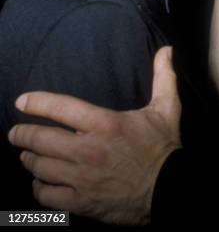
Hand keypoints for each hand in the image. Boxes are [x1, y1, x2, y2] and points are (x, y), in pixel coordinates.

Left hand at [8, 46, 180, 225]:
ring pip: (39, 167)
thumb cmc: (164, 146)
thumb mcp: (167, 108)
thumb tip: (167, 49)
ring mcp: (82, 178)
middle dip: (22, 134)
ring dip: (30, 159)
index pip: (61, 108)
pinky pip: (46, 195)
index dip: (36, 102)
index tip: (22, 101)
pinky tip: (41, 181)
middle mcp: (88, 150)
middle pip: (40, 139)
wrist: (170, 189)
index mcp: (106, 124)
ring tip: (29, 155)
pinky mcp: (80, 201)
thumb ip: (163, 77)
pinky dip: (39, 187)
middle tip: (16, 133)